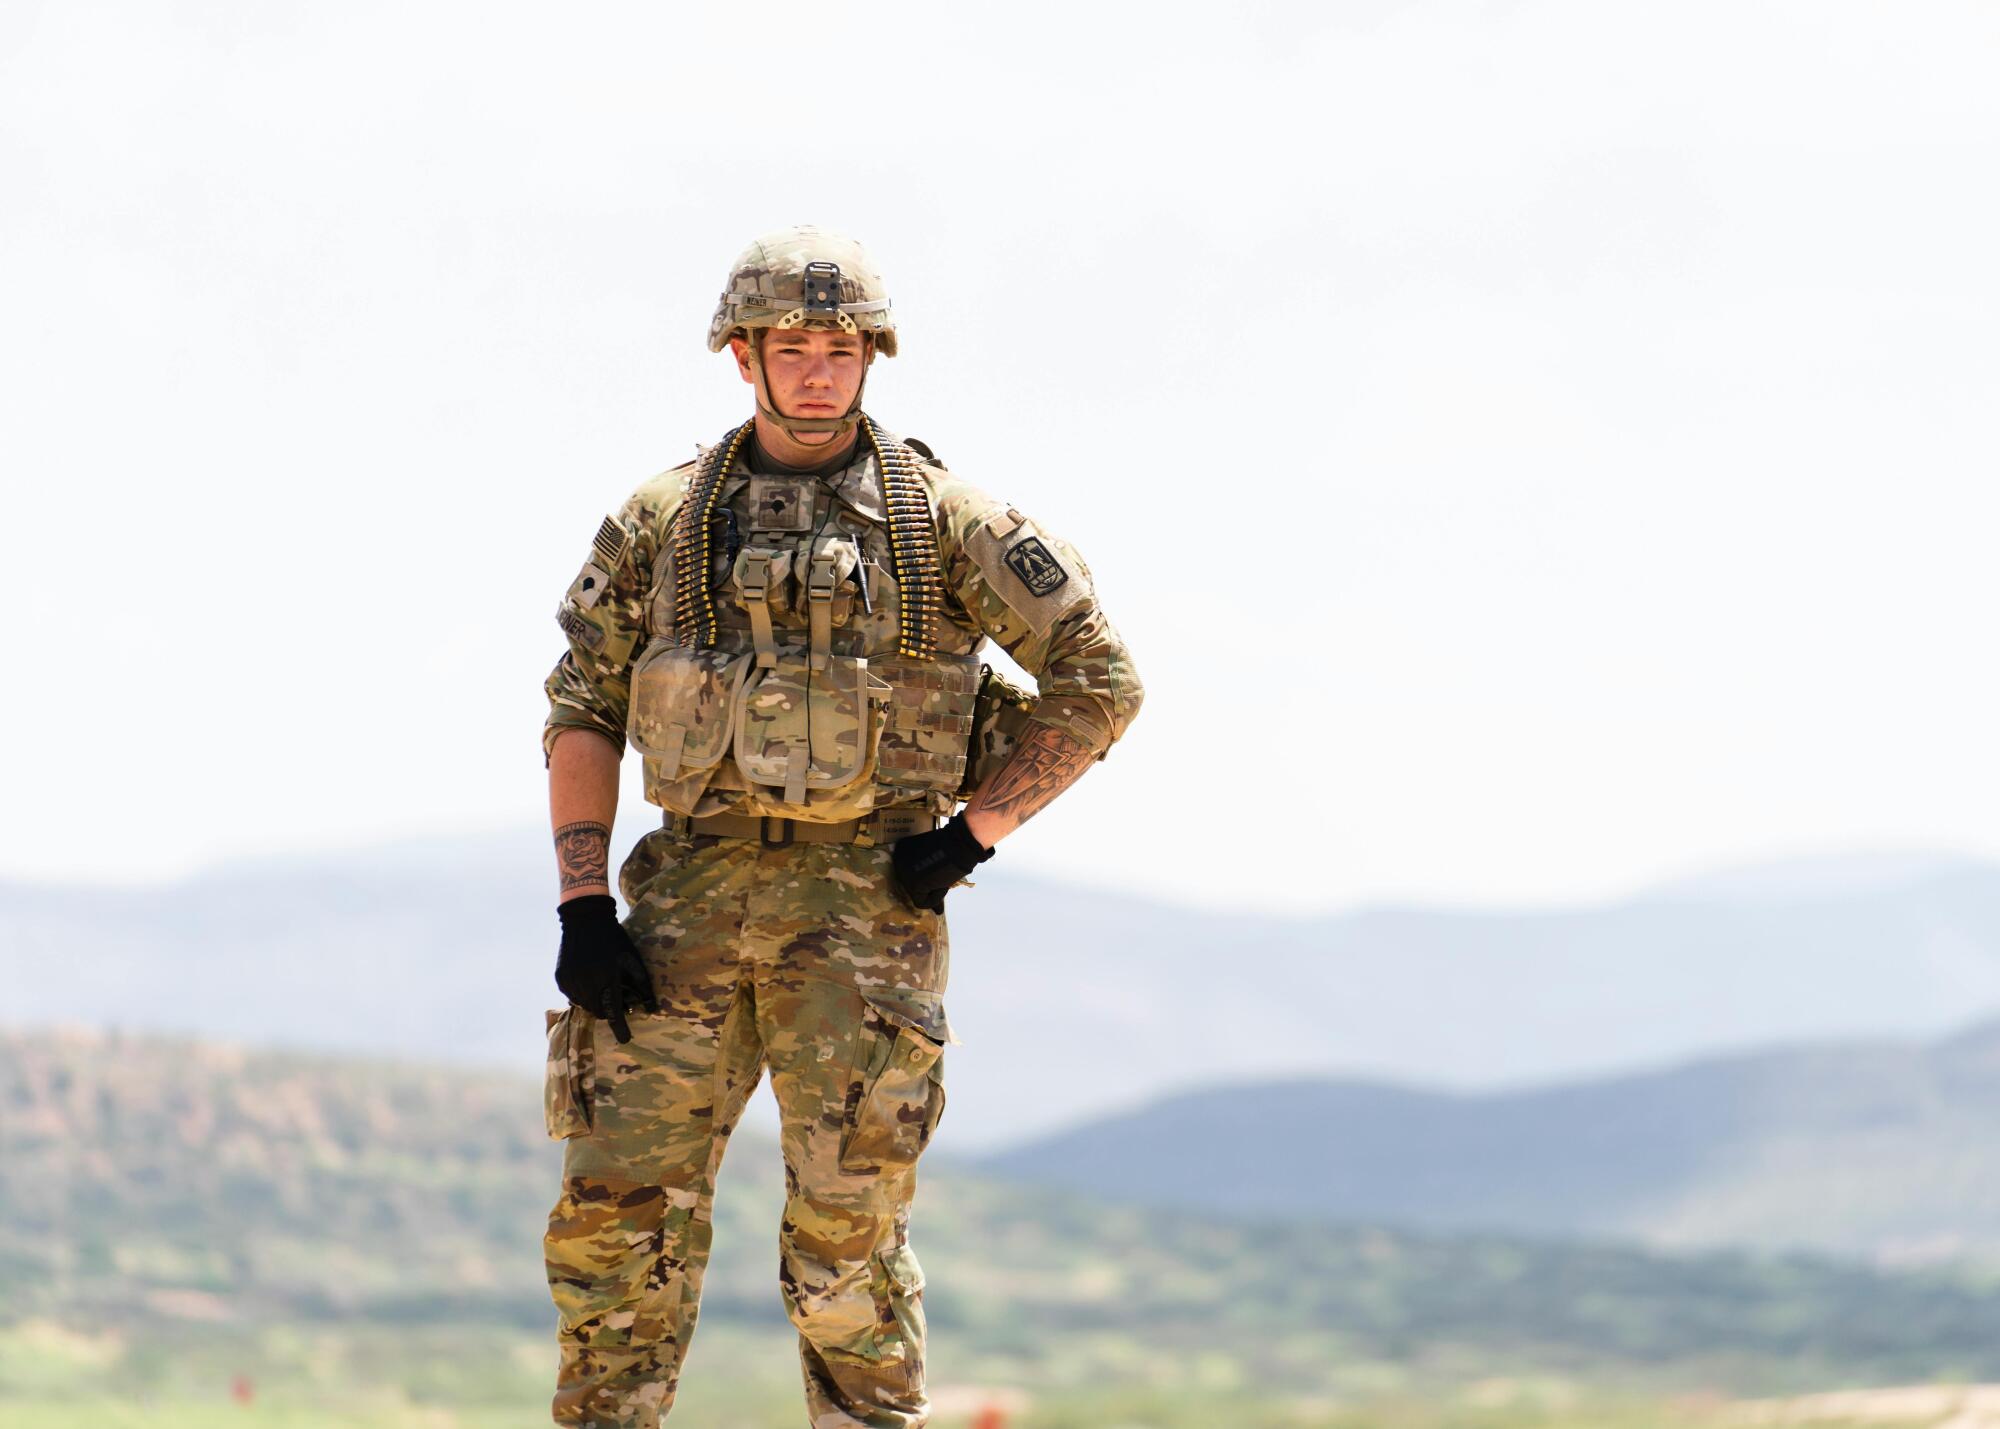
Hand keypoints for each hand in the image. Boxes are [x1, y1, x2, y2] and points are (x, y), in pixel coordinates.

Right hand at [554, 895, 658, 1043]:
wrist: (584, 920)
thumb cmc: (614, 939)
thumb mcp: (632, 958)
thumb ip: (642, 984)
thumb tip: (651, 1008)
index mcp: (607, 978)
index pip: (614, 1011)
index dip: (620, 1028)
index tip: (626, 1040)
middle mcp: (586, 983)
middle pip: (599, 1011)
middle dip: (608, 1011)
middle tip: (616, 998)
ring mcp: (571, 981)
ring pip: (585, 1005)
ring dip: (595, 1002)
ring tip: (601, 984)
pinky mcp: (561, 978)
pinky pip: (573, 996)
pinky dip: (582, 994)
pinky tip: (588, 978)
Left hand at [890, 813, 993, 914]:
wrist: (962, 843)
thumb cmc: (953, 848)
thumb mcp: (932, 856)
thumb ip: (926, 874)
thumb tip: (936, 909)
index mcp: (901, 850)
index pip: (910, 875)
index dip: (928, 875)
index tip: (937, 866)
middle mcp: (897, 860)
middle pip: (912, 886)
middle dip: (929, 884)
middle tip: (942, 872)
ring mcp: (903, 873)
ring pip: (918, 896)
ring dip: (935, 889)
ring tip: (943, 873)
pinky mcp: (913, 884)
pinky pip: (923, 902)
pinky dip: (937, 897)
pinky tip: (942, 880)